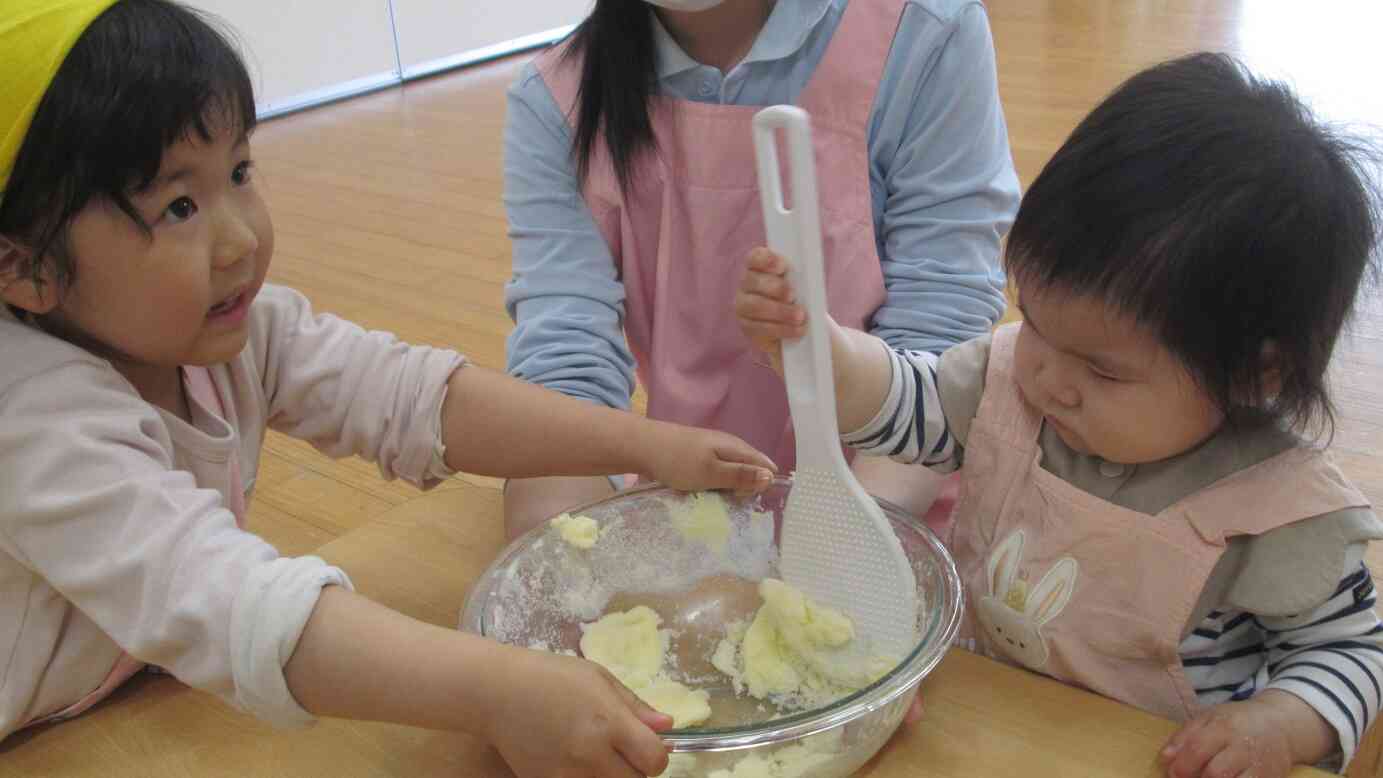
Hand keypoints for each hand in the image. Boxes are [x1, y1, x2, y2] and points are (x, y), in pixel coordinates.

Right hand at [485, 646, 672, 777]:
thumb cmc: (550, 676)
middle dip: (636, 770)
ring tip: (596, 754)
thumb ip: (635, 706)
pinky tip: (574, 760)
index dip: (657, 756)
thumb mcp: (598, 678)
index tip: (647, 746)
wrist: (496, 692)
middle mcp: (591, 754)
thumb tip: (667, 727)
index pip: (654, 760)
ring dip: (610, 776)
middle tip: (622, 751)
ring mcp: (568, 775)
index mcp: (609, 722)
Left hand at [640, 420, 775, 495]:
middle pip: (750, 472)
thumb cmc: (678, 460)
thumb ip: (741, 475)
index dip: (761, 486)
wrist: (642, 446)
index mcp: (737, 448)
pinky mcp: (699, 458)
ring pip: (732, 475)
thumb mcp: (712, 472)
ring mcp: (713, 452)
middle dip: (743, 490)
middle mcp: (729, 447)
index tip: (744, 500)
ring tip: (712, 500)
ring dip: (726, 490)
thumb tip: (771, 477)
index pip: (766, 467)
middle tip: (725, 502)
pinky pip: (716, 475)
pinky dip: (713, 486)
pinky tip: (702, 493)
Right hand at [735, 248, 805, 373]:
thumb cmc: (800, 299)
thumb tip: (807, 282)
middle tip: (792, 295)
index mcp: (758, 267)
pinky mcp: (748, 328)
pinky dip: (782, 329)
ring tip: (800, 316)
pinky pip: (761, 328)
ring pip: (756, 306)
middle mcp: (747, 284)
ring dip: (781, 311)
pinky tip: (798, 330)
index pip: (755, 258)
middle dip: (775, 288)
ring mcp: (743, 306)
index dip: (766, 260)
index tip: (782, 266)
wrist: (798, 329)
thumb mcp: (801, 286)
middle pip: (754, 281)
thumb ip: (800, 280)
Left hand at [1160, 691, 1333, 777]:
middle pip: (1216, 772)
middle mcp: (1243, 745)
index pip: (1198, 749)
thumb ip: (1184, 736)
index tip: (1172, 773)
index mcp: (1224, 726)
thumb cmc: (1237, 721)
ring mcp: (1259, 765)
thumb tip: (1164, 758)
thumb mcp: (1209, 718)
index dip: (1181, 765)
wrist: (1281, 725)